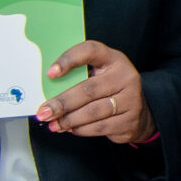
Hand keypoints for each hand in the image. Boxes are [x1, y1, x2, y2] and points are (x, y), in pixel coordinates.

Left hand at [35, 41, 153, 141]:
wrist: (136, 111)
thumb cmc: (108, 89)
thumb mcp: (98, 75)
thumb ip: (77, 76)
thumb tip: (47, 90)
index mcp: (113, 59)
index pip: (90, 51)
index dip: (69, 60)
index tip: (50, 73)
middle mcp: (125, 76)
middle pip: (88, 89)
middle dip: (62, 103)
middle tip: (44, 111)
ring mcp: (131, 99)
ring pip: (93, 112)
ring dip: (69, 120)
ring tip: (54, 124)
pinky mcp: (130, 120)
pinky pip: (99, 127)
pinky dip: (81, 129)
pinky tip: (71, 128)